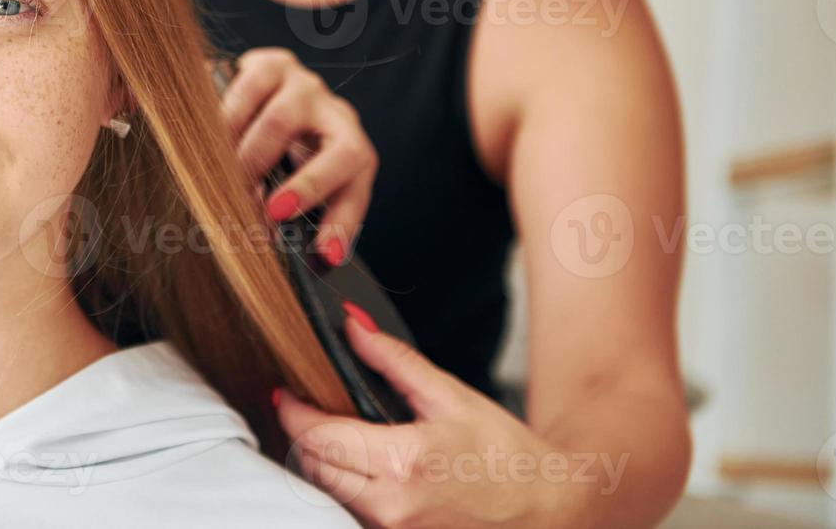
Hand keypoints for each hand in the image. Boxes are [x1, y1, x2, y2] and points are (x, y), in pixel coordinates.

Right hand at [212, 47, 377, 265]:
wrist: (254, 98)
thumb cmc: (279, 159)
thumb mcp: (297, 193)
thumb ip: (303, 223)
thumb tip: (312, 264)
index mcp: (353, 151)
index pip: (364, 192)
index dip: (342, 220)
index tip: (324, 254)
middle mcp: (336, 115)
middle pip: (338, 152)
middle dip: (300, 190)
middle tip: (263, 214)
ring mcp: (304, 85)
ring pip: (282, 123)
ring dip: (249, 161)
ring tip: (224, 183)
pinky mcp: (269, 64)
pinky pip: (248, 91)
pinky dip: (224, 123)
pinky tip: (208, 142)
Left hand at [272, 305, 596, 528]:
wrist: (549, 508)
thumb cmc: (505, 454)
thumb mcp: (449, 396)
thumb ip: (394, 360)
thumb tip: (353, 326)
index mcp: (402, 462)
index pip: (317, 438)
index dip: (293, 412)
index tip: (285, 393)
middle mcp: (391, 506)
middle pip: (313, 469)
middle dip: (304, 436)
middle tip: (308, 408)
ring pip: (329, 494)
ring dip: (324, 464)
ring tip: (337, 435)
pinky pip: (352, 513)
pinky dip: (347, 489)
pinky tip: (362, 468)